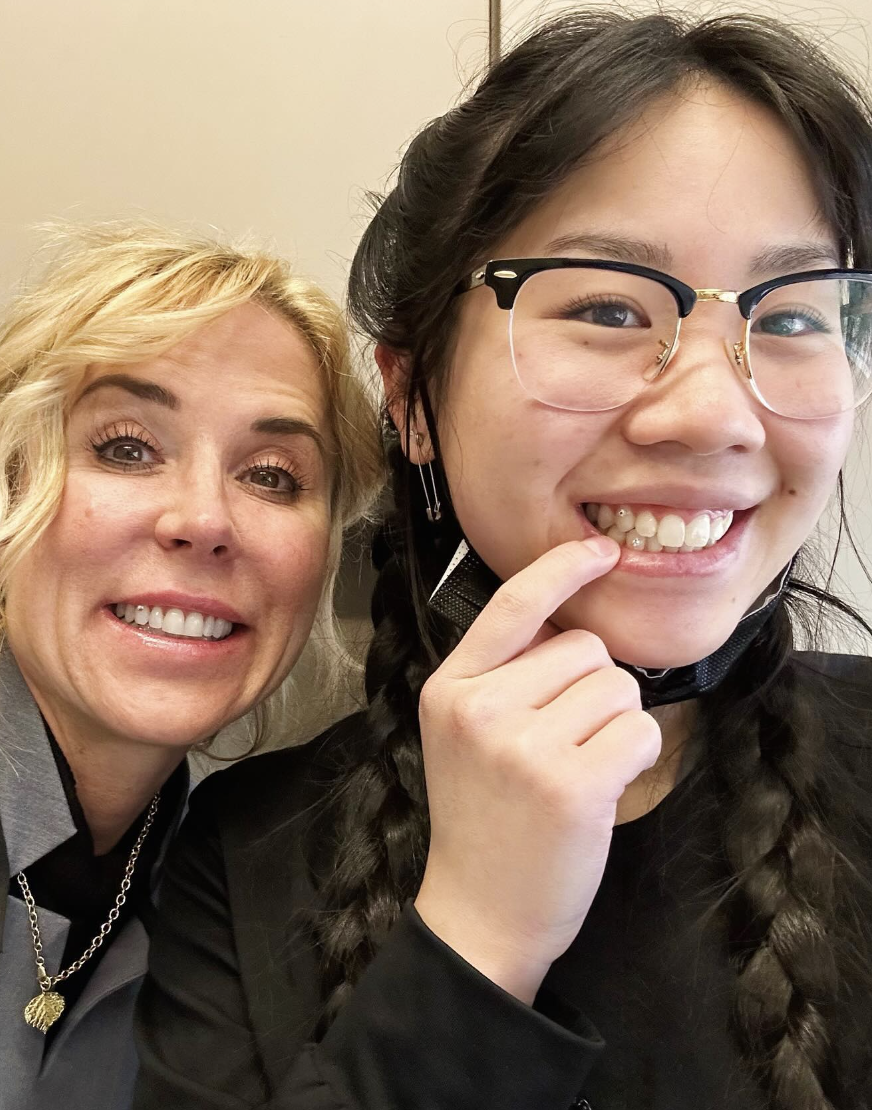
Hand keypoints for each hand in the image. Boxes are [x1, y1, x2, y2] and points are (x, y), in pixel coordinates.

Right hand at [414, 538, 661, 1003]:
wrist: (479, 914)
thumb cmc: (483, 818)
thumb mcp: (464, 735)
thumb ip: (504, 675)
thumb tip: (573, 622)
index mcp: (450, 688)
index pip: (513, 604)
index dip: (562, 569)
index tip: (601, 550)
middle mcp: (480, 708)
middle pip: (585, 647)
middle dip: (593, 688)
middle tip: (564, 744)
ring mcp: (523, 747)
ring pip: (617, 687)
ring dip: (616, 724)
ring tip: (579, 768)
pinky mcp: (572, 785)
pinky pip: (639, 731)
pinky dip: (637, 756)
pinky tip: (602, 788)